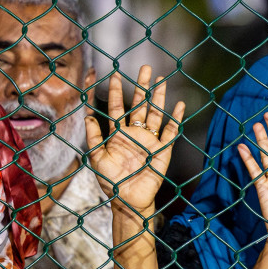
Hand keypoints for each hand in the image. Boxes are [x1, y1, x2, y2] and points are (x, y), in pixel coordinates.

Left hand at [84, 65, 183, 216]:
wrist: (128, 201)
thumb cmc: (111, 181)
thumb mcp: (97, 158)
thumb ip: (93, 137)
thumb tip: (88, 116)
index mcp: (118, 134)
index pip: (116, 107)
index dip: (115, 91)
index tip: (115, 74)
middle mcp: (134, 133)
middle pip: (139, 104)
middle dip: (142, 86)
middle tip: (145, 68)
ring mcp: (150, 140)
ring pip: (155, 113)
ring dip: (158, 97)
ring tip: (161, 80)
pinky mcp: (162, 150)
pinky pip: (170, 132)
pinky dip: (176, 118)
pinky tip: (179, 105)